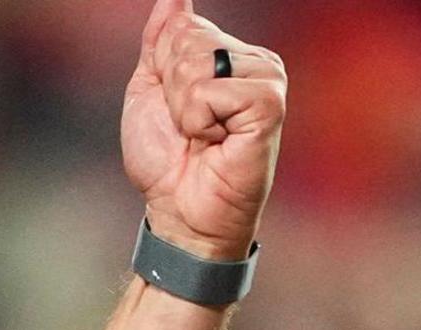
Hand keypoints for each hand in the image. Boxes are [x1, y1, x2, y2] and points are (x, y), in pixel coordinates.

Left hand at [121, 0, 285, 260]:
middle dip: (172, 89)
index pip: (182, 27)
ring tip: (202, 136)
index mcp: (231, 55)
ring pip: (199, 64)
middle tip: (189, 127)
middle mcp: (255, 62)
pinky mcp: (269, 105)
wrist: (178, 211)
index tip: (178, 109)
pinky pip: (212, 91)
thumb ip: (161, 41)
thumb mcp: (151, 90)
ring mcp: (267, 81)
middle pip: (189, 40)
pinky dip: (198, 121)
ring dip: (184, 109)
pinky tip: (215, 142)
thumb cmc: (167, 159)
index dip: (163, 72)